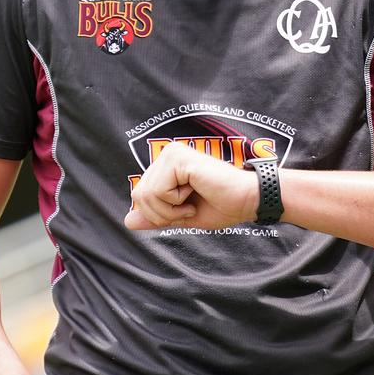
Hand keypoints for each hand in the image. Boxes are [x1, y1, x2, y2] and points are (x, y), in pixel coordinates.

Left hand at [125, 142, 258, 230]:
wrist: (246, 201)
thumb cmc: (221, 206)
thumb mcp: (180, 216)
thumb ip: (155, 216)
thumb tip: (127, 221)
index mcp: (166, 165)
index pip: (140, 194)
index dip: (159, 213)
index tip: (185, 209)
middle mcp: (167, 154)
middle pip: (139, 195)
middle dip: (162, 213)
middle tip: (188, 207)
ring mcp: (172, 153)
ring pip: (146, 194)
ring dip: (170, 210)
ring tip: (192, 201)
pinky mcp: (178, 159)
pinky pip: (159, 191)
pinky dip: (175, 203)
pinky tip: (195, 192)